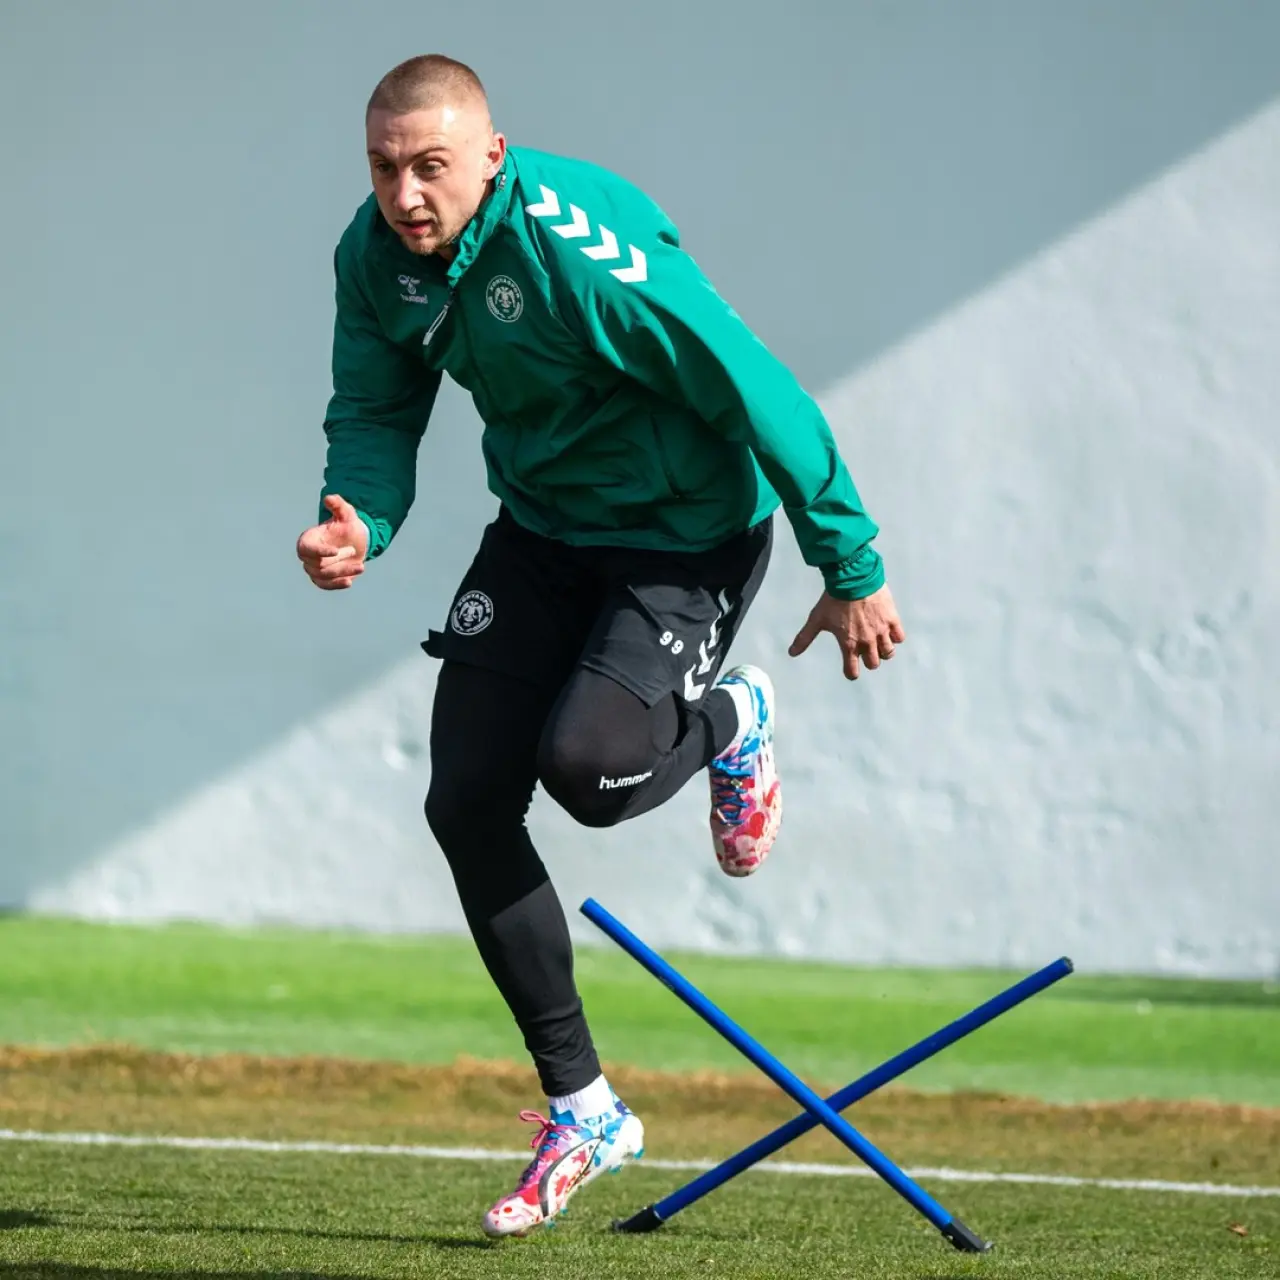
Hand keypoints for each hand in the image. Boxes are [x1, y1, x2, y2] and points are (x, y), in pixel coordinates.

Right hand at [296, 494, 369, 590]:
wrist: (355, 542)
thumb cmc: (347, 526)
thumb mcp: (346, 514)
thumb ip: (338, 505)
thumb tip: (329, 497)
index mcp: (308, 540)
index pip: (306, 549)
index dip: (320, 551)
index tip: (335, 551)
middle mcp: (307, 557)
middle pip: (319, 564)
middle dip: (339, 559)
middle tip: (353, 550)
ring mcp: (314, 570)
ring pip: (325, 576)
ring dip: (343, 571)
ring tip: (361, 566)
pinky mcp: (323, 581)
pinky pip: (327, 585)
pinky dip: (337, 584)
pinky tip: (349, 582)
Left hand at [788, 585, 905, 679]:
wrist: (853, 578)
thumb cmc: (833, 599)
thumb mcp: (817, 619)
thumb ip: (804, 638)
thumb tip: (791, 653)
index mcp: (849, 644)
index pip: (852, 670)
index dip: (851, 672)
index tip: (850, 669)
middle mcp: (867, 641)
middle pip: (873, 664)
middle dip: (868, 660)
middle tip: (863, 650)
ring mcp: (881, 631)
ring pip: (888, 653)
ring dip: (882, 651)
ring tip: (877, 642)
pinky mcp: (892, 619)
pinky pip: (899, 637)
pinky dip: (895, 637)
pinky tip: (888, 631)